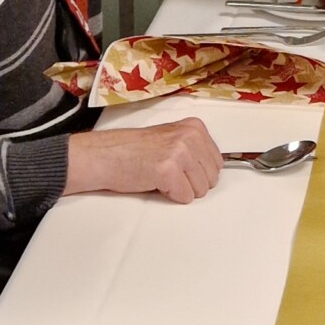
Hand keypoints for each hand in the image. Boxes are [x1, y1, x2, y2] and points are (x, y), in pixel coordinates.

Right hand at [62, 117, 221, 203]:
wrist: (106, 155)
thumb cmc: (134, 151)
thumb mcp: (171, 139)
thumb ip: (195, 149)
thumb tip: (214, 170)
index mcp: (195, 127)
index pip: (218, 163)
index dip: (197, 172)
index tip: (179, 166)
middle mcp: (190, 136)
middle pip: (212, 178)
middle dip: (191, 182)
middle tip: (168, 173)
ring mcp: (180, 152)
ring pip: (201, 190)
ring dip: (181, 189)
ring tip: (160, 175)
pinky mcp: (168, 170)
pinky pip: (185, 197)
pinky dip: (170, 196)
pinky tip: (155, 181)